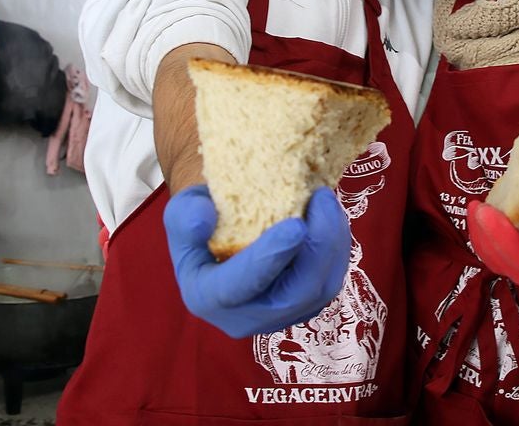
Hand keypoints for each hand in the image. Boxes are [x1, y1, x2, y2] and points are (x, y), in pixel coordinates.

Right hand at [163, 184, 350, 338]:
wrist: (221, 235)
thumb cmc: (201, 221)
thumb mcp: (181, 210)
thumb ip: (185, 215)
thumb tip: (204, 218)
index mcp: (207, 298)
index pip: (240, 287)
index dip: (269, 258)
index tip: (295, 225)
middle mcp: (245, 318)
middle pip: (294, 296)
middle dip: (318, 248)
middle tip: (322, 199)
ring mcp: (279, 316)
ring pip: (320, 290)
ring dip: (333, 244)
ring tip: (327, 201)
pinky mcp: (304, 307)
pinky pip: (329, 282)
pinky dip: (337, 249)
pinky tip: (331, 217)